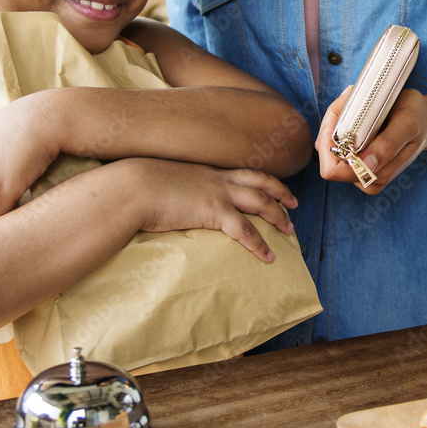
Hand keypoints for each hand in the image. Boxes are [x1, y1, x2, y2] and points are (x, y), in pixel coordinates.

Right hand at [127, 159, 297, 261]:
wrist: (133, 187)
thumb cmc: (137, 185)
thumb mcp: (159, 179)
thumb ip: (170, 186)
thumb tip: (166, 196)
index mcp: (205, 170)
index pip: (241, 171)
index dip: (260, 178)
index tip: (271, 185)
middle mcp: (216, 178)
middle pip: (259, 181)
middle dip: (280, 192)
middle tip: (293, 203)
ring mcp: (218, 193)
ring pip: (260, 202)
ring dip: (278, 215)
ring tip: (289, 230)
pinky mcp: (214, 212)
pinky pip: (245, 230)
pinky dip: (259, 243)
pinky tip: (268, 257)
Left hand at [316, 86, 426, 194]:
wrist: (424, 120)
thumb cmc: (416, 118)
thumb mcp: (407, 124)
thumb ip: (387, 146)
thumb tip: (366, 165)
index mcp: (375, 174)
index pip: (333, 169)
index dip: (328, 142)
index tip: (339, 113)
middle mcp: (364, 176)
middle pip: (326, 157)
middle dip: (330, 127)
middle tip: (346, 100)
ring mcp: (358, 168)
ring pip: (328, 148)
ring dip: (335, 123)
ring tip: (354, 103)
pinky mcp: (354, 157)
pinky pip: (333, 143)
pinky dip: (339, 124)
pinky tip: (354, 112)